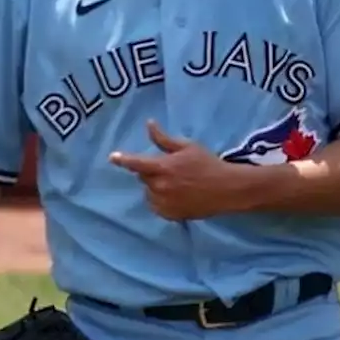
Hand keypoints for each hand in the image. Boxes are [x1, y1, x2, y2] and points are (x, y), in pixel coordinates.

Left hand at [109, 120, 251, 219]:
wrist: (227, 189)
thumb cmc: (208, 164)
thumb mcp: (188, 147)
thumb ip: (164, 139)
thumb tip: (149, 124)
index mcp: (162, 167)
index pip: (136, 163)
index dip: (123, 159)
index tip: (112, 157)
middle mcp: (160, 186)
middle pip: (143, 178)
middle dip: (150, 171)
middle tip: (170, 168)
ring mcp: (164, 203)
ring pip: (149, 193)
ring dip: (156, 187)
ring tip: (176, 183)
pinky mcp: (170, 215)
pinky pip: (157, 207)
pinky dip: (162, 201)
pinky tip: (178, 196)